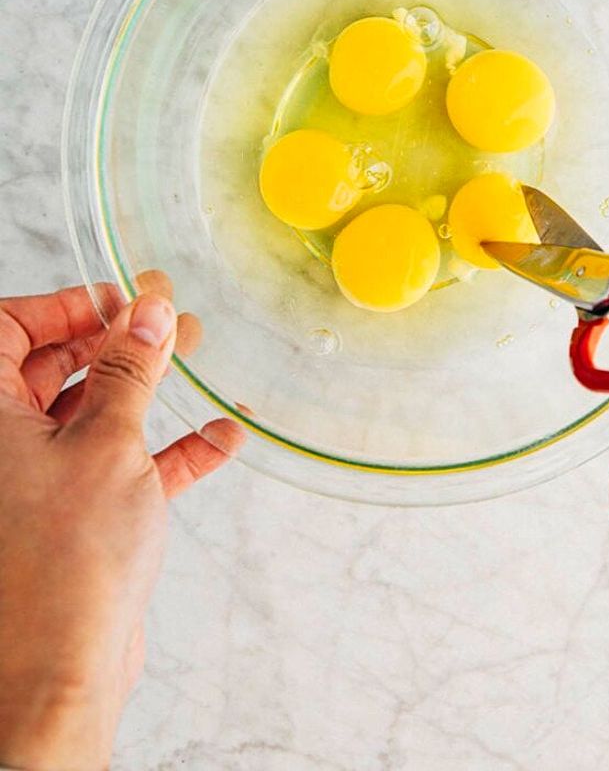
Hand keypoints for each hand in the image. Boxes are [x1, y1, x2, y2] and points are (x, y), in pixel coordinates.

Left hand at [0, 274, 243, 770]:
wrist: (60, 676)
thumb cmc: (63, 563)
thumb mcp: (107, 442)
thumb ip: (129, 370)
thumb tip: (146, 310)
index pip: (7, 330)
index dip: (63, 307)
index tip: (119, 300)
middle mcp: (4, 445)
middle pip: (53, 368)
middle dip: (116, 341)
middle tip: (165, 322)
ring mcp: (38, 483)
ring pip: (92, 414)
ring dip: (146, 389)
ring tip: (196, 355)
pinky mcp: (76, 519)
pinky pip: (121, 467)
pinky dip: (167, 451)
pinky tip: (219, 439)